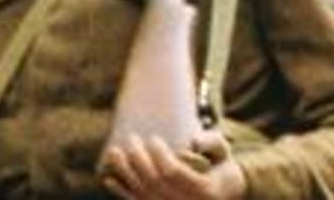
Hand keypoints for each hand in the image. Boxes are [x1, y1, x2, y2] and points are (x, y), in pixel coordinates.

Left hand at [100, 132, 245, 199]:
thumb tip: (194, 141)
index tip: (153, 139)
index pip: (172, 173)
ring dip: (124, 173)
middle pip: (153, 182)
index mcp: (204, 191)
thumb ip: (213, 142)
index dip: (159, 156)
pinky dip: (122, 193)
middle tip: (131, 139)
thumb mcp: (224, 153)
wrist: (224, 196)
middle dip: (138, 159)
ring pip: (142, 194)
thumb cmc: (222, 169)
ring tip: (113, 152)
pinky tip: (109, 179)